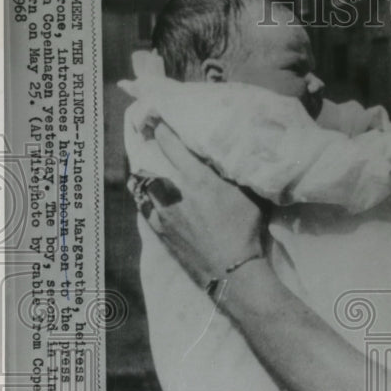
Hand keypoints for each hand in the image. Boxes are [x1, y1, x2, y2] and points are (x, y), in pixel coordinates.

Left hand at [134, 122, 263, 286]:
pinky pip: (143, 207)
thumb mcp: (248, 196)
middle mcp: (174, 193)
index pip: (172, 146)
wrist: (231, 270)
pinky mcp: (159, 231)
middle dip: (150, 148)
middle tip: (147, 135)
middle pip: (152, 163)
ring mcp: (163, 213)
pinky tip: (146, 195)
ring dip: (143, 175)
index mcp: (197, 180)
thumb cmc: (245, 231)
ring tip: (143, 167)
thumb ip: (234, 175)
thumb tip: (233, 157)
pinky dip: (143, 197)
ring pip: (142, 186)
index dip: (163, 130)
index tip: (158, 119)